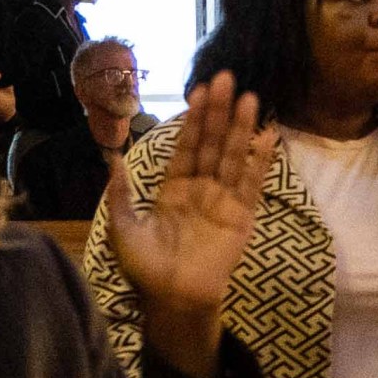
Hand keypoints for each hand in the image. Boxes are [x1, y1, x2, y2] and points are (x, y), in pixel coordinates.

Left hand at [107, 75, 269, 377]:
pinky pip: (251, 183)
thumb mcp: (123, 228)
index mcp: (172, 188)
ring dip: (240, 127)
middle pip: (211, 142)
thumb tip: (111, 156)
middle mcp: (200, 188)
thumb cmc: (146, 268)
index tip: (197, 91)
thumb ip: (121, 192)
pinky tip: (267, 135)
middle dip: (217, 112)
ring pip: (232, 156)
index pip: (185, 146)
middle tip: (224, 78)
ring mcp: (223, 200)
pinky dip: (260, 160)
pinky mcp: (241, 216)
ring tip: (248, 97)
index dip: (192, 120)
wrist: (172, 299)